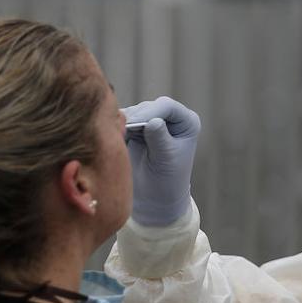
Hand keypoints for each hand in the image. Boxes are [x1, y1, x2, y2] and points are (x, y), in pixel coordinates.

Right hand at [123, 97, 200, 226]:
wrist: (155, 196)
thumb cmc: (167, 180)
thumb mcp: (166, 159)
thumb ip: (160, 139)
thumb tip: (153, 121)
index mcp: (186, 122)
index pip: (167, 106)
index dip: (150, 112)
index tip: (135, 125)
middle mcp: (170, 117)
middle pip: (147, 107)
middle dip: (134, 119)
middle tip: (123, 134)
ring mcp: (152, 120)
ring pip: (132, 112)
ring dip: (123, 123)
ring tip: (119, 138)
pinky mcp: (136, 128)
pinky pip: (122, 121)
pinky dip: (117, 127)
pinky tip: (114, 138)